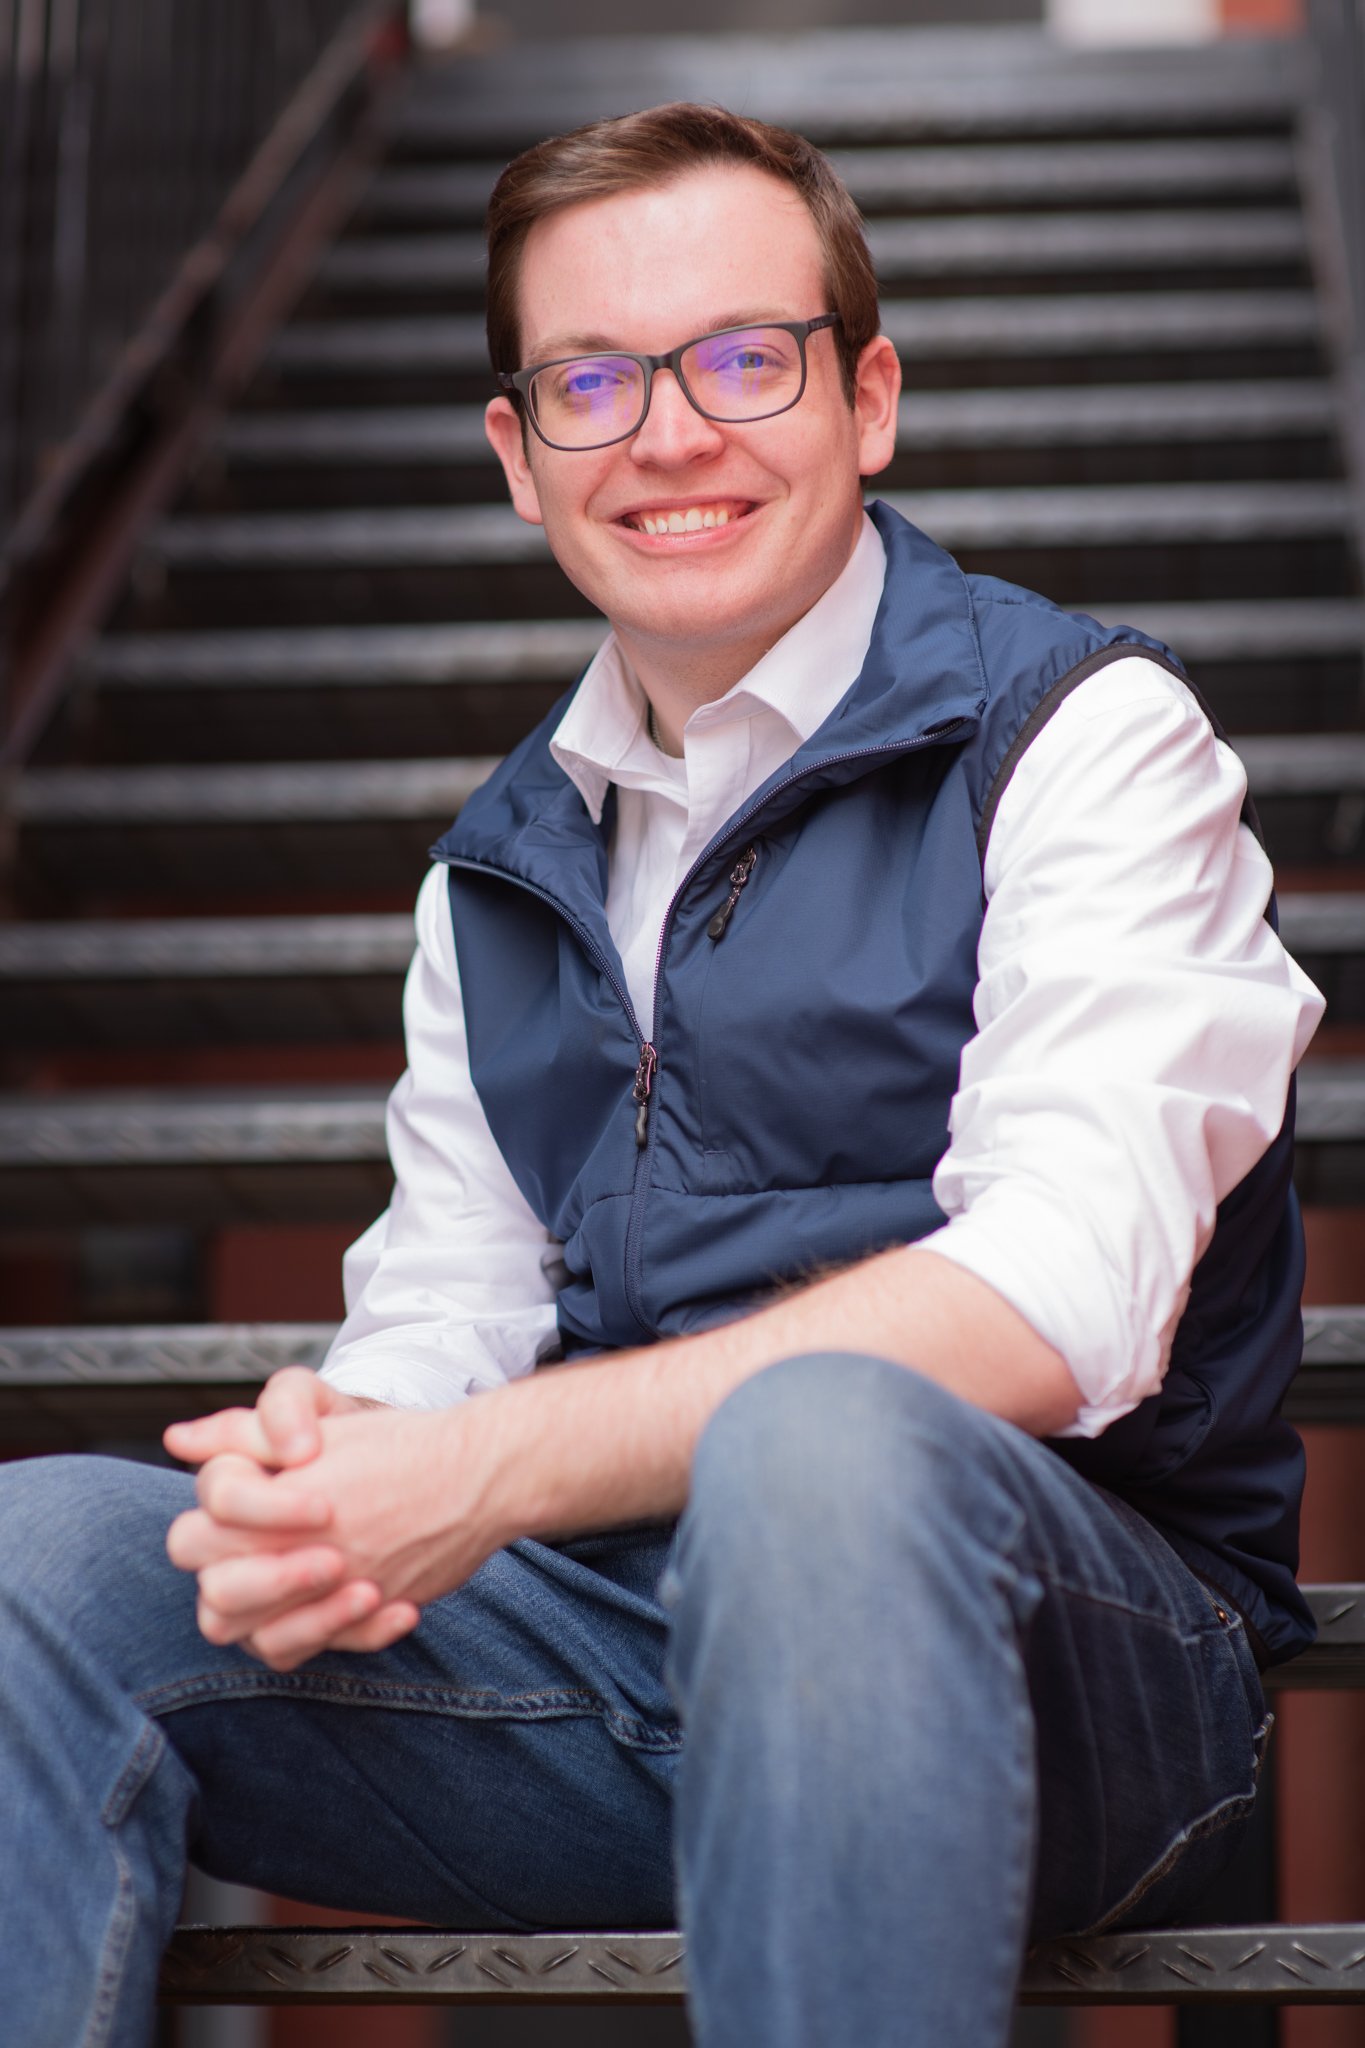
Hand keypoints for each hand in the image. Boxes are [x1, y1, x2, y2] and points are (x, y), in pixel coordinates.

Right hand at [165, 1370, 420, 1667]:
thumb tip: (181, 1439)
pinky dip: (353, 1637)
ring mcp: (256, 1593)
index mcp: (232, 1488)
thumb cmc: (366, 1442)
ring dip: (309, 1619)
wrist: (430, 1482)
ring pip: (234, 1629)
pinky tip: (403, 1609)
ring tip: (369, 1591)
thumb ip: (280, 1408)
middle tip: (337, 1560)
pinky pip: (293, 1652)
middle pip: (215, 1582)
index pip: (217, 1502)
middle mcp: (229, 1547)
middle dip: (275, 1578)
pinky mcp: (293, 1625)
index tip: (327, 1507)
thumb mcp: (331, 1409)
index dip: (266, 1509)